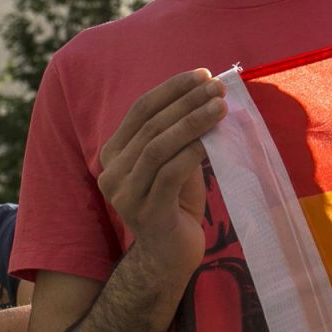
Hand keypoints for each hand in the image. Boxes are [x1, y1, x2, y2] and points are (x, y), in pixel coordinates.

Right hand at [96, 69, 227, 273]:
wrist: (170, 256)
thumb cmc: (175, 203)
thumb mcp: (173, 162)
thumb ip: (177, 134)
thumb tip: (206, 95)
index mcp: (113, 154)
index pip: (140, 110)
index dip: (171, 89)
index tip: (202, 75)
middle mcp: (111, 172)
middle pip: (150, 125)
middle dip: (186, 101)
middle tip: (217, 87)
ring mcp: (125, 195)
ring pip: (157, 146)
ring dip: (191, 122)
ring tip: (220, 106)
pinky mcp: (147, 213)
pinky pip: (169, 174)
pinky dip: (191, 152)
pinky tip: (211, 139)